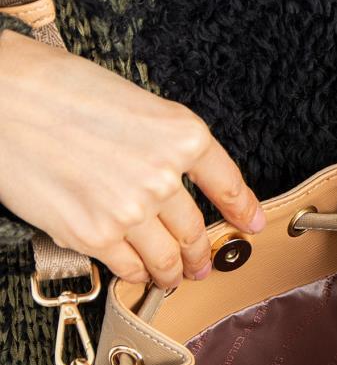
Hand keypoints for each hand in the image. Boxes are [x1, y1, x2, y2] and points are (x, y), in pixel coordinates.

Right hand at [0, 30, 264, 288]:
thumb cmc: (54, 88)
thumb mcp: (131, 101)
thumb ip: (160, 143)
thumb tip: (175, 181)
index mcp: (180, 134)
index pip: (228, 184)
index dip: (244, 210)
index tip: (253, 225)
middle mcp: (162, 175)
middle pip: (196, 230)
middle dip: (201, 253)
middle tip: (201, 263)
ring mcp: (131, 210)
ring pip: (168, 259)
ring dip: (174, 273)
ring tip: (173, 277)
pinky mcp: (95, 235)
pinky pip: (130, 268)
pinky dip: (137, 274)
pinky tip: (137, 272)